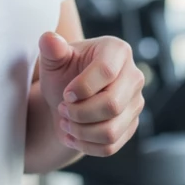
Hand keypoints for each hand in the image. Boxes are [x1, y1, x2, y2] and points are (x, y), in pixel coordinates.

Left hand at [37, 32, 144, 158]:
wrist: (68, 98)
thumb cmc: (63, 72)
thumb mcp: (54, 59)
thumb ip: (51, 49)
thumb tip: (48, 38)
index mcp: (117, 51)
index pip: (106, 71)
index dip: (81, 87)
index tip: (66, 94)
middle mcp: (134, 76)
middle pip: (112, 104)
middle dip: (80, 113)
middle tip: (63, 109)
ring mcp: (136, 102)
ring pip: (111, 130)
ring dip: (80, 131)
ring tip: (65, 122)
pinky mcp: (131, 125)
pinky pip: (110, 146)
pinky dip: (85, 146)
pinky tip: (72, 136)